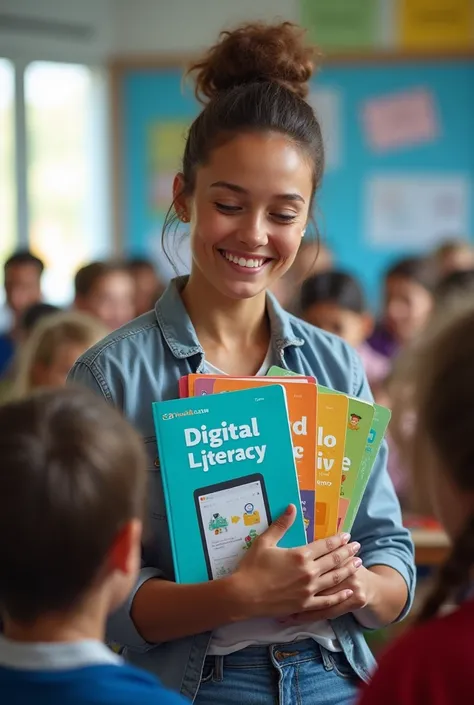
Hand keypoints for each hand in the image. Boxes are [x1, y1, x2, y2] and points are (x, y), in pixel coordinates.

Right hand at [229, 504, 361, 619]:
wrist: (244, 595)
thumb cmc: (252, 567)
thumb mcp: (265, 541)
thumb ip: (281, 524)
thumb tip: (292, 507)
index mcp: (300, 555)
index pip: (325, 545)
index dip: (338, 540)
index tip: (347, 536)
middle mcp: (309, 572)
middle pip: (334, 561)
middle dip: (347, 552)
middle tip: (358, 546)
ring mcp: (309, 590)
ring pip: (335, 579)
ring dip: (348, 570)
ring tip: (358, 563)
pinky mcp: (305, 605)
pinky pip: (327, 602)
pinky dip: (340, 596)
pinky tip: (349, 591)